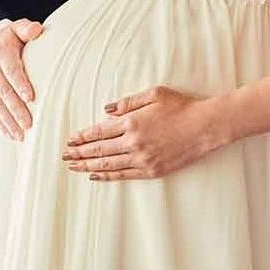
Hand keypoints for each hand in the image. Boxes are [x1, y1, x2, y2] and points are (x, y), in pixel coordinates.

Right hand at [0, 18, 43, 140]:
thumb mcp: (17, 29)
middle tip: (28, 123)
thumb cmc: (9, 40)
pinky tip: (11, 134)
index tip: (31, 97)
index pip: (11, 71)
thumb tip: (37, 29)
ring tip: (21, 134)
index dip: (20, 84)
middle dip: (16, 109)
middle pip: (4, 92)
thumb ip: (27, 28)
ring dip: (9, 121)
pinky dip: (1, 124)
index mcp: (1, 54)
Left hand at [62, 86, 230, 180]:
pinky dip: (107, 176)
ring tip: (73, 167)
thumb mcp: (153, 94)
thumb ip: (128, 102)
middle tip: (64, 155)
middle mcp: (133, 142)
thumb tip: (106, 109)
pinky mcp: (152, 170)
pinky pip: (123, 175)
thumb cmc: (180, 106)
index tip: (69, 139)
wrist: (205, 127)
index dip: (82, 136)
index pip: (99, 131)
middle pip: (99, 149)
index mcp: (131, 122)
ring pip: (108, 164)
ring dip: (88, 166)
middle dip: (79, 153)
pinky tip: (95, 176)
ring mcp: (142, 159)